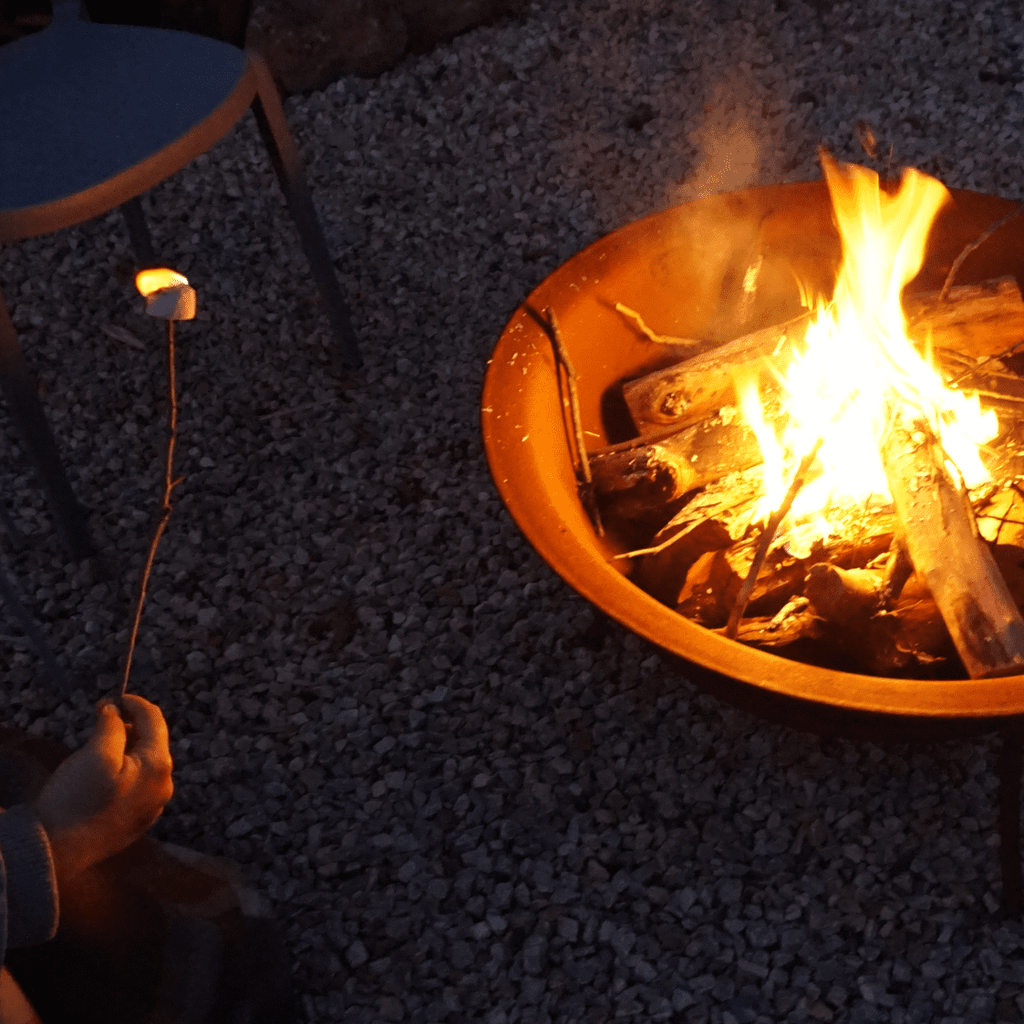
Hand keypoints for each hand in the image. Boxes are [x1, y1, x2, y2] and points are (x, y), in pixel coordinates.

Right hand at [34, 695, 173, 885]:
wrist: (58, 852)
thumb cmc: (77, 798)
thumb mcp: (94, 753)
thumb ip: (112, 726)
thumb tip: (116, 710)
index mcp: (159, 765)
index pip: (155, 720)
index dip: (135, 703)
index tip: (113, 697)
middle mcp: (165, 785)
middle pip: (153, 743)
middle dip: (130, 728)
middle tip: (102, 721)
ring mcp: (154, 806)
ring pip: (145, 765)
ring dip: (127, 750)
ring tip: (100, 746)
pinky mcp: (139, 821)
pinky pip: (138, 786)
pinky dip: (126, 771)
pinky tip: (104, 775)